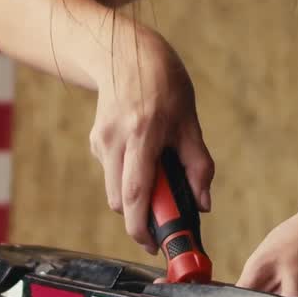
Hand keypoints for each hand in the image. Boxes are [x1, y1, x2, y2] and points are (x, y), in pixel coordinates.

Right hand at [89, 21, 213, 253]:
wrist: (125, 51)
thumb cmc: (163, 82)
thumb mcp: (189, 120)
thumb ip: (198, 164)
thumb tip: (203, 203)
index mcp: (143, 135)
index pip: (135, 194)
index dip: (142, 227)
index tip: (155, 245)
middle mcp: (116, 141)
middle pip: (120, 201)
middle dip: (142, 218)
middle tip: (166, 220)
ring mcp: (101, 141)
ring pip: (114, 190)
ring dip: (136, 197)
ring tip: (160, 180)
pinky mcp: (95, 140)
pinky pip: (111, 172)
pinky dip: (127, 177)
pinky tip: (143, 156)